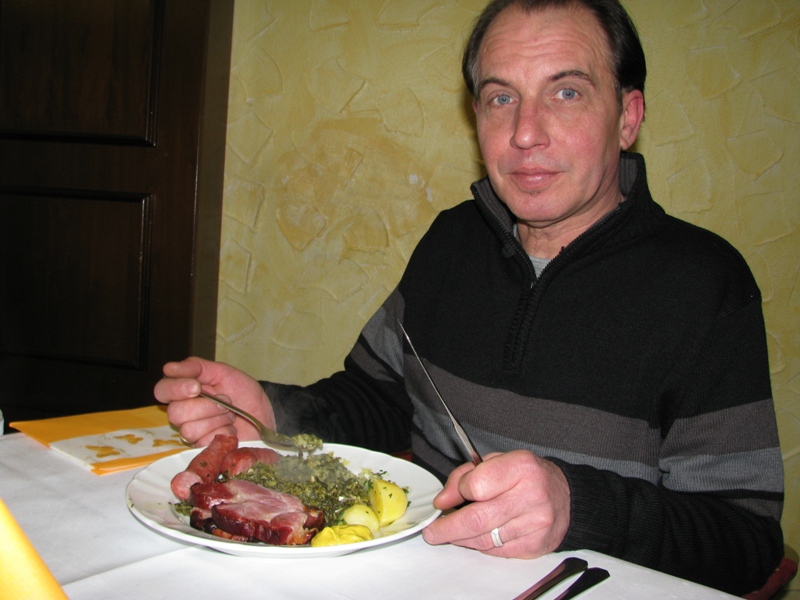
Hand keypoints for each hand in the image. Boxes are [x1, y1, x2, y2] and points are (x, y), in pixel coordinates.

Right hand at [153, 356, 274, 446]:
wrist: (264, 418)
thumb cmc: (245, 396)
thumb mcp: (224, 373)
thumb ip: (197, 367)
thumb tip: (169, 368)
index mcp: (185, 391)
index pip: (162, 390)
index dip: (175, 388)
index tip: (196, 387)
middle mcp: (184, 412)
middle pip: (174, 412)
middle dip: (205, 406)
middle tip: (225, 401)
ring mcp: (192, 432)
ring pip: (189, 428)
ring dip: (216, 419)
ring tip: (230, 415)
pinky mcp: (203, 449)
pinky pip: (203, 442)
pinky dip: (223, 432)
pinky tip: (231, 430)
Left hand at [421, 450, 569, 557]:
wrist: (566, 496)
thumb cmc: (526, 476)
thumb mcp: (497, 461)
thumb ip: (466, 476)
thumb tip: (443, 500)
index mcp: (521, 466)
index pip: (476, 485)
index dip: (456, 493)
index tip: (446, 499)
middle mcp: (531, 494)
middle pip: (477, 518)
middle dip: (448, 528)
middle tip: (433, 531)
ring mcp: (536, 523)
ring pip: (484, 539)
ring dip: (461, 538)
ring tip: (452, 533)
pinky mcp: (536, 545)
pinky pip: (497, 551)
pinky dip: (481, 546)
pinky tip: (477, 537)